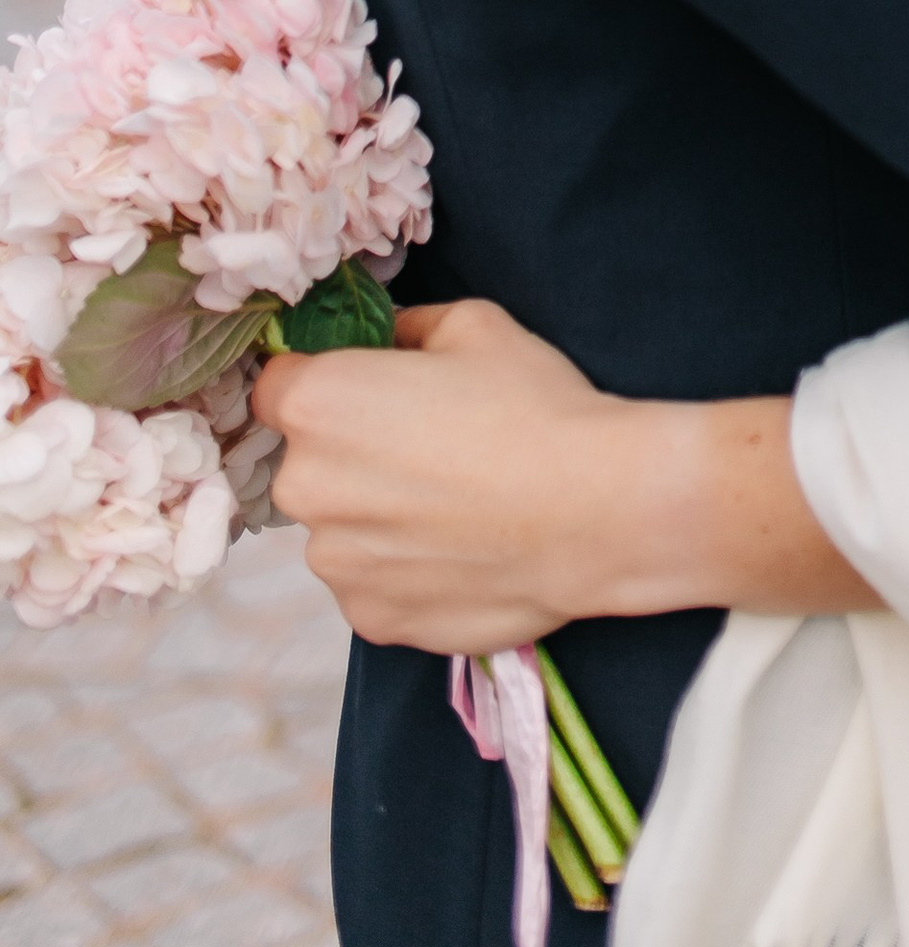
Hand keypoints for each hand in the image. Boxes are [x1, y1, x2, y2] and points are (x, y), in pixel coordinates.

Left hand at [256, 298, 871, 652]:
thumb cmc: (534, 405)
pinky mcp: (371, 621)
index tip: (369, 388)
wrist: (595, 510)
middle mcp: (306, 489)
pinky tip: (462, 548)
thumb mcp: (475, 325)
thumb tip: (388, 343)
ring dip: (376, 515)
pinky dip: (403, 568)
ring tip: (456, 505)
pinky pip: (371, 583)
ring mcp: (336, 566)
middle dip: (352, 452)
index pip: (277, 385)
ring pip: (340, 528)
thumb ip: (408, 330)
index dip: (323, 381)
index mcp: (319, 404)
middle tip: (428, 446)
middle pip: (307, 462)